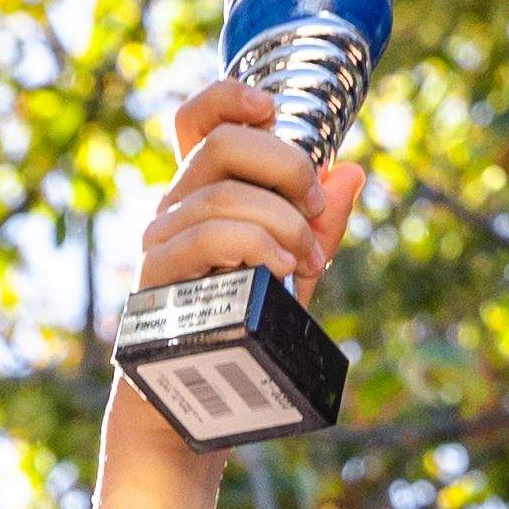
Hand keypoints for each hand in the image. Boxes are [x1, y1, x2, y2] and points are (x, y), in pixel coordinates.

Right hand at [90, 69, 369, 508]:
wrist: (200, 411)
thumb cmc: (243, 340)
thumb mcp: (291, 277)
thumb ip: (317, 226)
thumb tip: (351, 172)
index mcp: (202, 197)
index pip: (198, 122)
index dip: (231, 97)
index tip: (273, 107)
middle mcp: (173, 212)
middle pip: (222, 146)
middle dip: (286, 167)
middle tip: (315, 212)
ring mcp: (161, 246)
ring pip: (220, 193)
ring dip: (281, 221)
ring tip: (307, 264)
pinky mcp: (158, 284)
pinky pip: (204, 238)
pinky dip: (253, 244)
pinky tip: (280, 271)